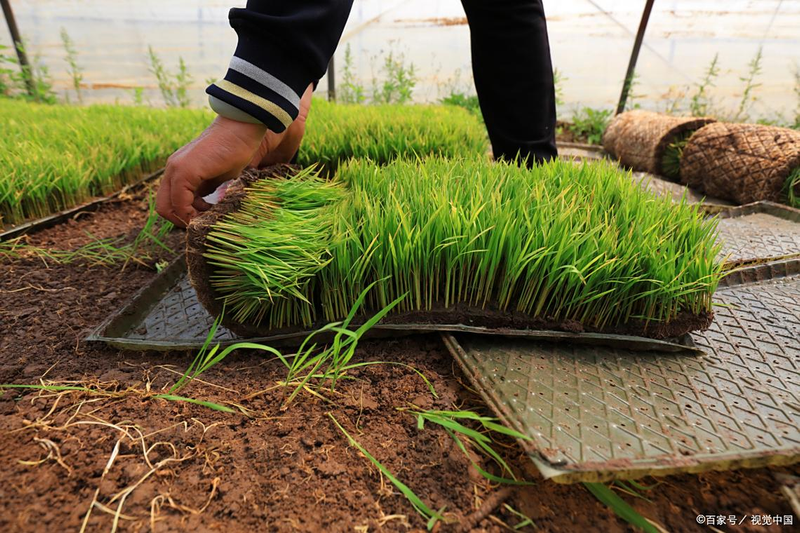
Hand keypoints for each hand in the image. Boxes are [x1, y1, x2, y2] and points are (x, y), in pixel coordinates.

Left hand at [156, 83, 312, 226]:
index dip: (185, 215)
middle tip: (204, 221)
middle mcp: (172, 169)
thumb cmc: (235, 151)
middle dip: (183, 221)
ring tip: (210, 214)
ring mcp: (176, 169)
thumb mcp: (215, 177)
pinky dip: (192, 213)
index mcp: (178, 170)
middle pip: (163, 208)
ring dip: (188, 218)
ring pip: (168, 208)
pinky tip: (211, 209)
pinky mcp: (185, 171)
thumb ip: (204, 191)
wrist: (241, 129)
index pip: (169, 202)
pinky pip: (180, 203)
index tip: (205, 217)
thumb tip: (202, 211)